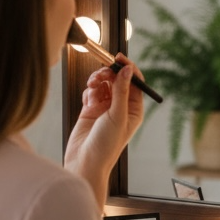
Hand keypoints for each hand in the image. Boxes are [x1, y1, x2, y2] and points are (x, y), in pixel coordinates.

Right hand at [64, 56, 144, 208]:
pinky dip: (89, 90)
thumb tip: (127, 70)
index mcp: (134, 110)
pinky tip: (88, 98)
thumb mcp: (117, 115)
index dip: (128, 68)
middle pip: (117, 80)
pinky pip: (91, 92)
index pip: (135, 82)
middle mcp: (121, 108)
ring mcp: (105, 108)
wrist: (85, 162)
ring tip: (93, 85)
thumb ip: (121, 91)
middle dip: (109, 73)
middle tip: (102, 74)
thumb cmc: (106, 145)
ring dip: (97, 80)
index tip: (119, 58)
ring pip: (103, 84)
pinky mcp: (90, 110)